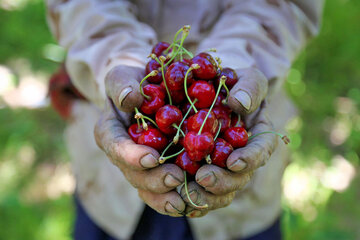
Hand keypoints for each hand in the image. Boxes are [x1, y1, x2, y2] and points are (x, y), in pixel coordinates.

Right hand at [94, 65, 185, 215]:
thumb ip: (122, 84)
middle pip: (134, 175)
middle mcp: (123, 155)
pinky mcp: (158, 170)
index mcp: (110, 133)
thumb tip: (131, 98)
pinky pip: (164, 190)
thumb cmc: (131, 83)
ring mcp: (140, 166)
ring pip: (148, 188)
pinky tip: (193, 202)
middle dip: (154, 180)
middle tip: (176, 178)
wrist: (144, 92)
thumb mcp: (123, 76)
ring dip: (165, 197)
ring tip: (184, 201)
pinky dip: (178, 198)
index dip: (132, 156)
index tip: (152, 158)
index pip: (116, 147)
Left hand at [180, 68, 277, 216]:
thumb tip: (239, 103)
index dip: (250, 159)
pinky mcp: (200, 172)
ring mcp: (221, 167)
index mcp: (257, 136)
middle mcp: (241, 157)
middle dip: (222, 181)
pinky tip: (174, 198)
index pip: (261, 150)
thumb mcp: (247, 78)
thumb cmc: (234, 83)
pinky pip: (198, 191)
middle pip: (238, 178)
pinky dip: (188, 198)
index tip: (234, 161)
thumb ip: (250, 87)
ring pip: (219, 191)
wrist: (212, 91)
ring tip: (185, 193)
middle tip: (203, 178)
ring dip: (204, 195)